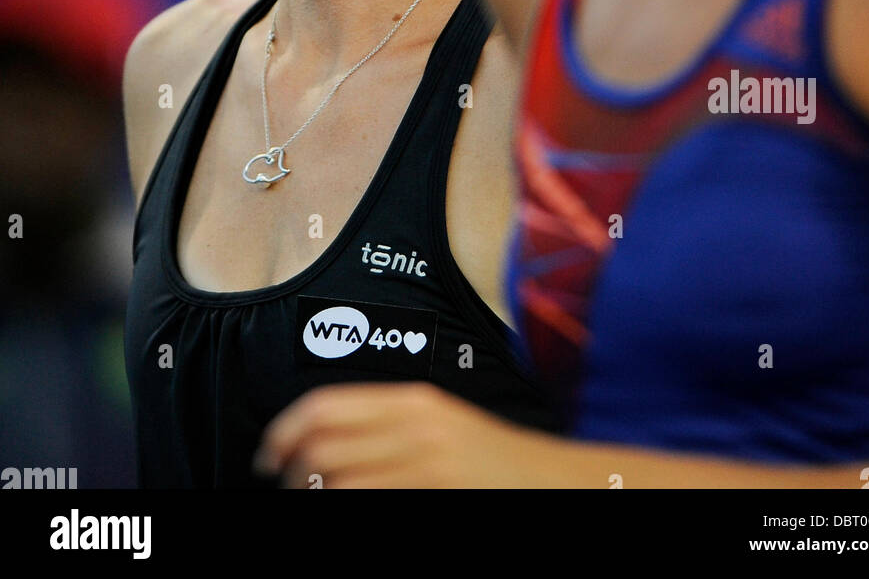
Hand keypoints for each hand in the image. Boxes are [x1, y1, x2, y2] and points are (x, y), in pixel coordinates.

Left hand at [254, 380, 563, 488]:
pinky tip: (344, 516)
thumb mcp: (442, 428)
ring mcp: (426, 462)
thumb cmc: (495, 465)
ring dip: (315, 497)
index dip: (283, 432)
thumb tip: (322, 445)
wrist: (554, 483)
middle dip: (291, 474)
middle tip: (288, 490)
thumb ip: (390, 426)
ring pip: (336, 481)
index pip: (324, 406)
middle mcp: (416, 424)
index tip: (267, 456)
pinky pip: (366, 503)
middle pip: (321, 446)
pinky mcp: (436, 493)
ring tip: (316, 505)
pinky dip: (344, 511)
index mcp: (413, 399)